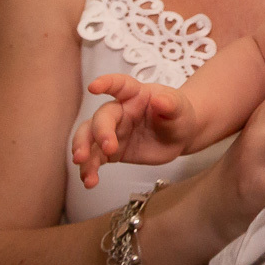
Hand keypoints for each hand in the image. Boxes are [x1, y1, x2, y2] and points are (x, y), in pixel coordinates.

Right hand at [72, 76, 197, 187]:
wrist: (179, 136)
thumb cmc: (178, 115)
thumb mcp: (180, 108)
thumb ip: (171, 104)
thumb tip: (160, 100)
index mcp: (135, 95)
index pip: (119, 85)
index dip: (106, 83)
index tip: (94, 87)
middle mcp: (119, 111)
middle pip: (101, 118)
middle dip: (99, 132)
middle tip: (108, 149)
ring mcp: (112, 131)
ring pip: (89, 138)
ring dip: (84, 152)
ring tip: (85, 170)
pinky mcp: (111, 151)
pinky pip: (95, 158)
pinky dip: (89, 169)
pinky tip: (90, 181)